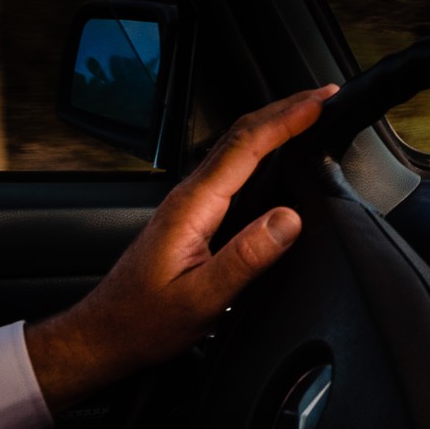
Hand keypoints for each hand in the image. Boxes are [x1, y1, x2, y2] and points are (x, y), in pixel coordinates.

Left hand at [25, 84, 339, 413]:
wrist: (103, 334)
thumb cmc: (144, 321)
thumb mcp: (200, 299)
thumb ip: (245, 258)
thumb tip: (288, 219)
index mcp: (192, 206)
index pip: (245, 147)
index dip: (286, 121)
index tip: (320, 104)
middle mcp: (189, 195)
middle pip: (240, 134)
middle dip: (285, 108)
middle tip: (326, 94)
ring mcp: (189, 202)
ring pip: (235, 147)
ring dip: (274, 124)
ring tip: (308, 113)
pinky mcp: (192, 214)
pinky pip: (231, 167)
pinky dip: (261, 148)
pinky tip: (275, 153)